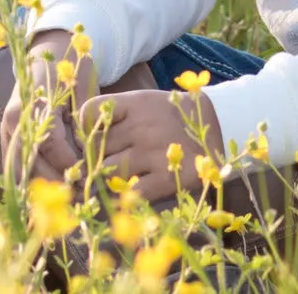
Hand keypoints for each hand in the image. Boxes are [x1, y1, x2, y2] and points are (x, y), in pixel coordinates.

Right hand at [0, 30, 98, 186]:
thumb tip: (88, 147)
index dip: (68, 162)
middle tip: (78, 194)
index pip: (50, 142)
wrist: (45, 52)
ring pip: (17, 169)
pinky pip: (13, 167)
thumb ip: (83, 113)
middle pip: (29, 162)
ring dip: (39, 186)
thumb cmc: (69, 67)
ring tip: (64, 198)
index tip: (86, 175)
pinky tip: (47, 192)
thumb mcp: (82, 83)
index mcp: (35, 103)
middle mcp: (15, 120)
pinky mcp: (8, 139)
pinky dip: (28, 182)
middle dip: (54, 181)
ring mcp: (8, 131)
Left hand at [76, 88, 222, 203]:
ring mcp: (153, 153)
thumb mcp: (145, 102)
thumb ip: (116, 115)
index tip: (92, 135)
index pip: (89, 113)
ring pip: (107, 172)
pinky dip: (123, 195)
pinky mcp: (165, 178)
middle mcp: (142, 127)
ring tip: (111, 179)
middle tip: (100, 162)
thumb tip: (78, 133)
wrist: (219, 124)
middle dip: (93, 158)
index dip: (84, 127)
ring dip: (105, 179)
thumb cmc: (172, 115)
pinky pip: (130, 192)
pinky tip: (128, 191)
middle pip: (95, 148)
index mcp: (135, 104)